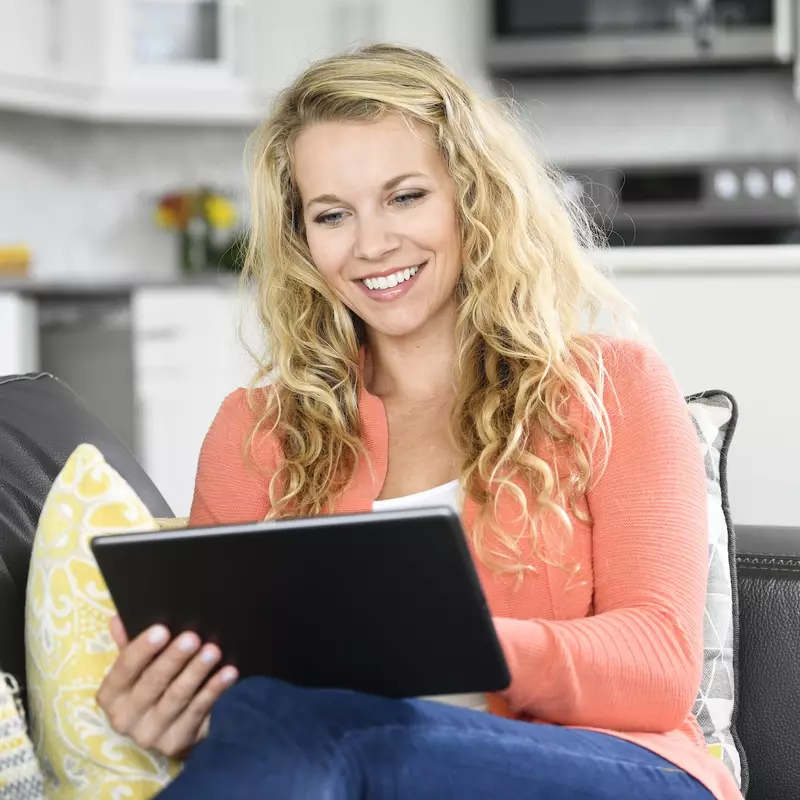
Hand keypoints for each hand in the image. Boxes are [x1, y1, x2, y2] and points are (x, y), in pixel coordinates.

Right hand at [96, 616, 238, 758]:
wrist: (163, 731)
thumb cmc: (148, 688)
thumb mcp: (136, 669)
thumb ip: (129, 644)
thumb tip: (119, 618)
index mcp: (110, 695)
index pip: (124, 669)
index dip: (142, 649)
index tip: (162, 630)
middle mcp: (125, 718)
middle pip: (152, 683)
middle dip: (174, 658)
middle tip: (193, 638)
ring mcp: (151, 734)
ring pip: (177, 697)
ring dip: (197, 671)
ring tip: (213, 651)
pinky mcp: (176, 742)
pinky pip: (198, 711)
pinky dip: (214, 690)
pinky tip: (228, 673)